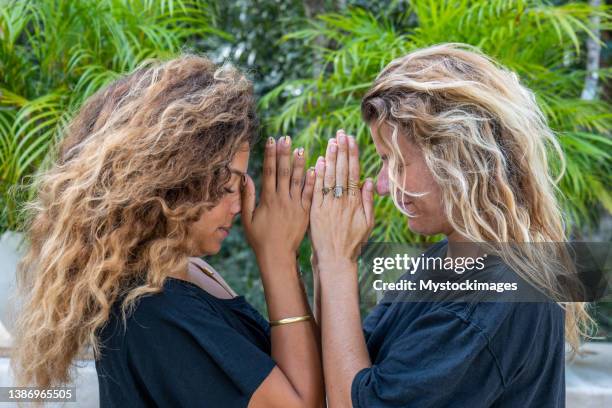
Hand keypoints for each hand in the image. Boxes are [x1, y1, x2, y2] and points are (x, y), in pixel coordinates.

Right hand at [242, 136, 314, 260]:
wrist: (277, 256)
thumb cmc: (259, 239)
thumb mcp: (247, 219)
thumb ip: (247, 197)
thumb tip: (245, 177)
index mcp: (268, 199)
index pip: (269, 171)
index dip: (270, 155)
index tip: (271, 140)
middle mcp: (282, 200)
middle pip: (284, 172)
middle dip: (284, 153)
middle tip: (286, 138)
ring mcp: (295, 206)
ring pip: (299, 180)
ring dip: (300, 163)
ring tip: (301, 148)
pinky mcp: (306, 213)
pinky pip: (310, 194)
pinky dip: (312, 181)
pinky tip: (315, 168)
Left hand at [309, 130, 374, 266]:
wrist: (335, 259)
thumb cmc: (352, 242)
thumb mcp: (367, 223)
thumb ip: (368, 202)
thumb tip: (370, 181)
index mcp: (355, 202)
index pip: (353, 172)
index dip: (352, 155)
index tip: (351, 140)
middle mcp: (342, 201)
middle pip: (342, 171)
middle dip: (341, 150)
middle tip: (340, 133)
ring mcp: (328, 205)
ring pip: (330, 178)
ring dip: (330, 158)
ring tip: (331, 142)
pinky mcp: (316, 211)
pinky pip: (317, 190)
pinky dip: (318, 176)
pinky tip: (319, 162)